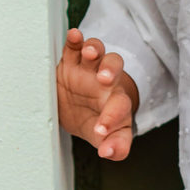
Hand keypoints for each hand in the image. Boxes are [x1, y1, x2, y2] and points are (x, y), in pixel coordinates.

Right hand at [56, 29, 138, 159]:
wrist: (76, 109)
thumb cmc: (95, 121)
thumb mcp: (104, 137)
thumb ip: (115, 146)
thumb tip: (110, 153)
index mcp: (115, 100)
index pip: (120, 105)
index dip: (112, 117)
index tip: (100, 132)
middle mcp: (104, 80)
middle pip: (114, 67)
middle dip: (110, 70)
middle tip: (103, 79)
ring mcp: (87, 68)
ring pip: (97, 51)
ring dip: (94, 49)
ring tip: (90, 53)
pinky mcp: (70, 60)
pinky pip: (75, 45)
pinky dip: (75, 39)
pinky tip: (74, 35)